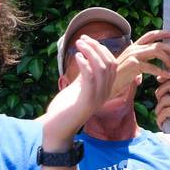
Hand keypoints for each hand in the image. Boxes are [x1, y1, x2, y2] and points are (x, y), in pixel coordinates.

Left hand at [41, 34, 116, 150]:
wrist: (57, 129)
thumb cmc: (66, 108)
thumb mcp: (78, 87)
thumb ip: (85, 74)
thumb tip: (86, 55)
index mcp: (106, 88)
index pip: (112, 63)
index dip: (101, 48)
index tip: (87, 39)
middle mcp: (105, 93)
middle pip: (109, 63)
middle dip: (96, 47)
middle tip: (82, 39)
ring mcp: (98, 98)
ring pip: (102, 68)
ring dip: (90, 52)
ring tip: (78, 44)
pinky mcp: (87, 101)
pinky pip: (90, 78)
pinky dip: (85, 64)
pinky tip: (77, 57)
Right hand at [110, 30, 169, 98]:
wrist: (104, 85)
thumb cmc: (118, 78)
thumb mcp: (130, 66)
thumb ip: (141, 62)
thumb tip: (152, 65)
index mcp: (134, 47)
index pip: (151, 35)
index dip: (163, 33)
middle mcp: (134, 48)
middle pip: (158, 43)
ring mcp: (134, 55)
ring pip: (157, 51)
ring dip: (168, 59)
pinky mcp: (134, 65)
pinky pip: (152, 67)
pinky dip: (162, 72)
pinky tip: (167, 76)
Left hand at [154, 70, 169, 144]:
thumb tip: (160, 80)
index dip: (168, 75)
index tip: (159, 80)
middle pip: (168, 84)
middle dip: (159, 93)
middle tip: (159, 104)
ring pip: (164, 99)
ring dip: (158, 110)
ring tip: (161, 117)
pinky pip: (164, 111)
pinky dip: (160, 119)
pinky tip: (162, 124)